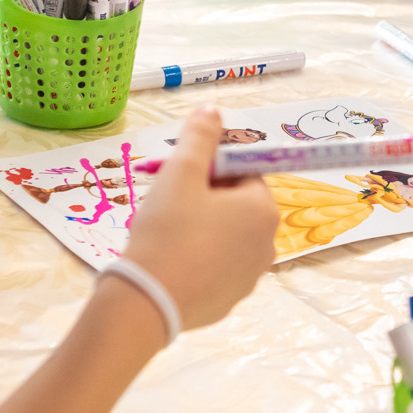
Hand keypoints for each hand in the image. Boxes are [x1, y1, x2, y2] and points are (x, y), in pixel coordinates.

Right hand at [114, 107, 277, 334]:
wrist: (146, 302)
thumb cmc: (168, 230)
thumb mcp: (181, 173)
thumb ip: (199, 137)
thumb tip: (213, 110)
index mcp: (262, 210)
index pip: (243, 173)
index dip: (209, 169)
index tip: (179, 175)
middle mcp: (266, 244)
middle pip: (234, 206)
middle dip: (202, 199)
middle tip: (166, 203)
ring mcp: (249, 277)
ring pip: (222, 238)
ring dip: (197, 228)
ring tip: (162, 232)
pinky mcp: (228, 301)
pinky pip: (212, 269)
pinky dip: (194, 260)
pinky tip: (166, 262)